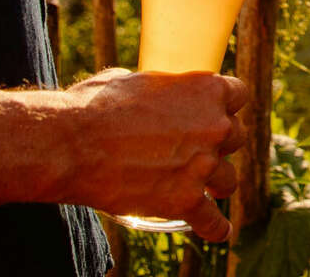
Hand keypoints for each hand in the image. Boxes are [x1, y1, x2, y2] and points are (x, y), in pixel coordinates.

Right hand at [53, 68, 250, 240]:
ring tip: (209, 188)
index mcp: (205, 90)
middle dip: (220, 143)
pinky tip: (217, 230)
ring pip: (228, 178)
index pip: (237, 95)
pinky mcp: (186, 200)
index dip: (226, 106)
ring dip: (218, 183)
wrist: (72, 145)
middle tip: (201, 151)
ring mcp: (203, 165)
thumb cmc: (94, 106)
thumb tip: (151, 93)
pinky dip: (214, 227)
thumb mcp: (132, 80)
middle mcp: (214, 126)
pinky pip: (212, 220)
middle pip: (235, 136)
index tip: (218, 114)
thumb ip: (155, 87)